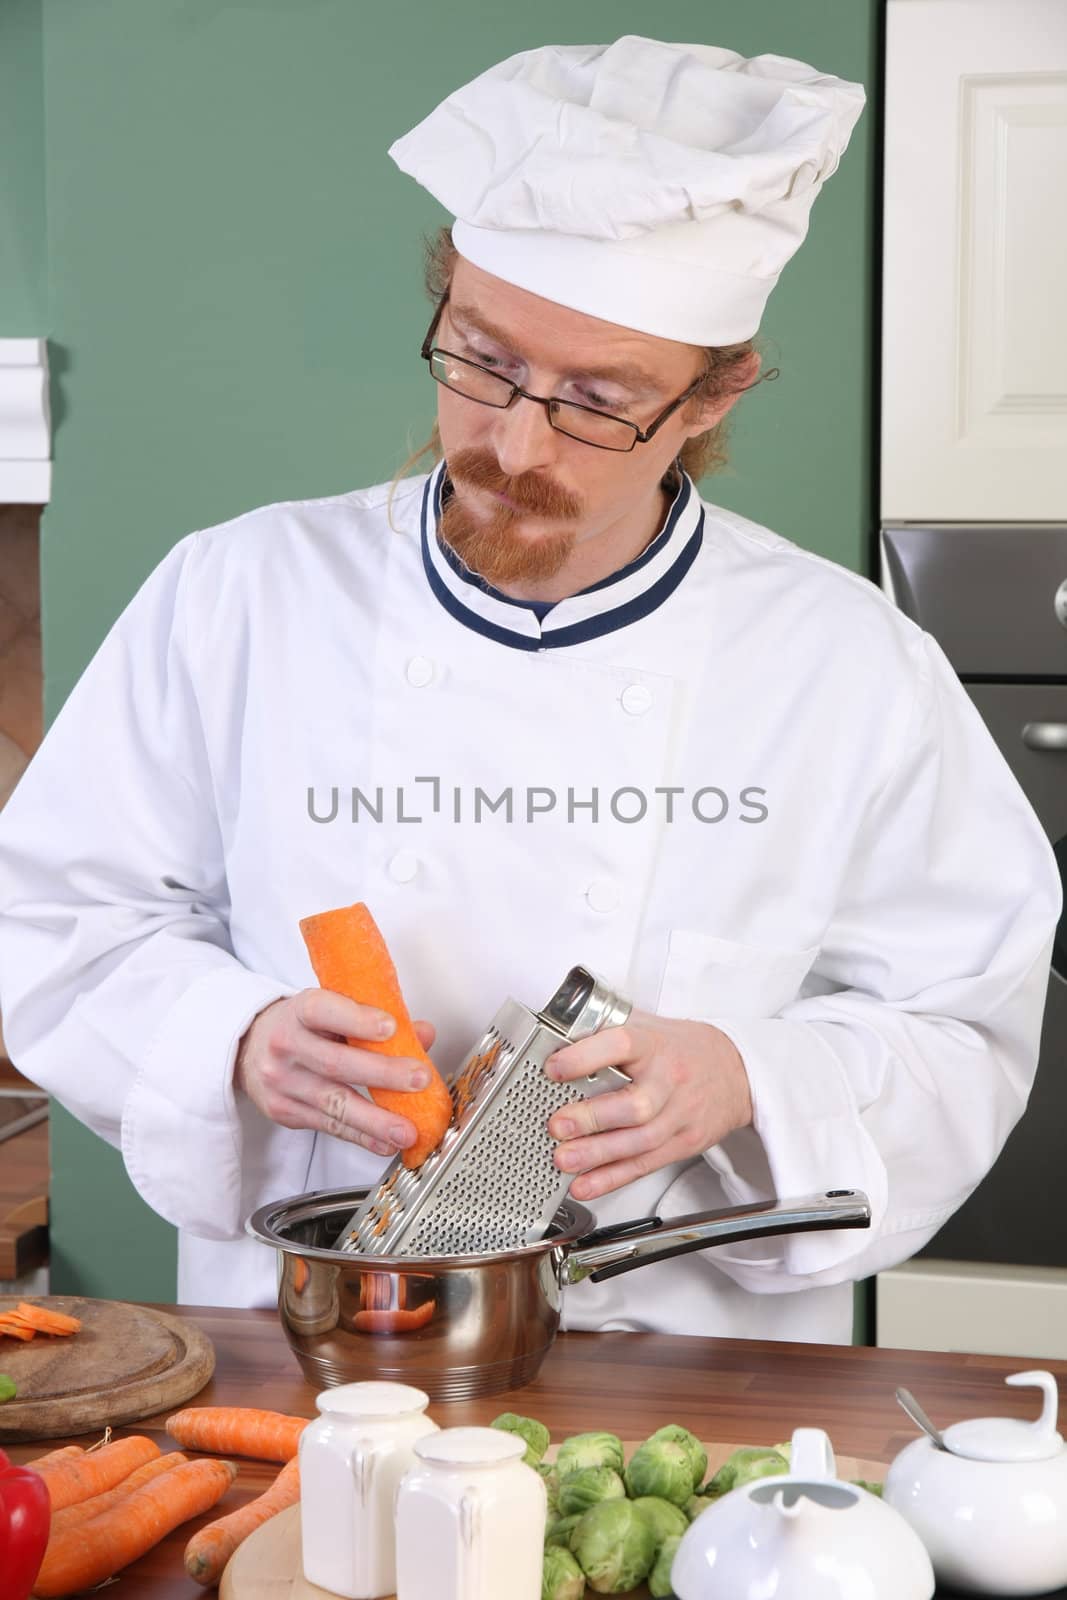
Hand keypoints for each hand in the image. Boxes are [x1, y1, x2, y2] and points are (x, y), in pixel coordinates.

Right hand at [234, 988, 436, 1156]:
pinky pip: (328, 1126)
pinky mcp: (285, 1111)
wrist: (250, 1047)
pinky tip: (384, 1142)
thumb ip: (376, 1019)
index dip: (357, 1020)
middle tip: (418, 1079)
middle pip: (335, 1063)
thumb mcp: (332, 1010)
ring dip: (375, 1120)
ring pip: (333, 1103)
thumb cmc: (302, 1026)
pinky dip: (360, 1136)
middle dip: (382, 1074)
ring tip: (406, 1130)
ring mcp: (283, 1082)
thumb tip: (422, 1034)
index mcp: (299, 1011)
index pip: (324, 1011)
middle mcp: (286, 1045)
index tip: (391, 1027)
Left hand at [544, 1009, 752, 1201]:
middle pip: (636, 1105)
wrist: (737, 1070)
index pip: (621, 1044)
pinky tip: (586, 1183)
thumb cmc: (683, 1048)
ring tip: (564, 1159)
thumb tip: (557, 1038)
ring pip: (640, 1142)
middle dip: (593, 1118)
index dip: (586, 1056)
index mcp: (655, 1043)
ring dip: (598, 1154)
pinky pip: (646, 1165)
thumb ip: (607, 1031)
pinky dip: (612, 1178)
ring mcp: (681, 1115)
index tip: (555, 1068)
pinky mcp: (684, 1143)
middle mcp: (670, 1079)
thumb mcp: (649, 1026)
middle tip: (557, 1125)